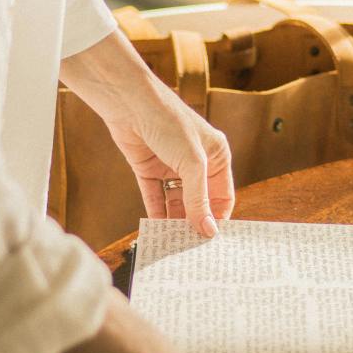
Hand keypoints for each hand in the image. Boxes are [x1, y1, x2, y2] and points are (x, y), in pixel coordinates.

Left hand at [60, 29, 233, 235]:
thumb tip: (208, 230)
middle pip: (199, 202)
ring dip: (174, 222)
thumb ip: (199, 199)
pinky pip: (155, 198)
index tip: (212, 242)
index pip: (222, 196)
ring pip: (176, 203)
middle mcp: (196, 162)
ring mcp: (171, 167)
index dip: (218, 218)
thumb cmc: (170, 123)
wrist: (130, 103)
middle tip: (191, 249)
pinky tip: (156, 232)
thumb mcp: (192, 163)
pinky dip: (156, 214)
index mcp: (216, 156)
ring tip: (173, 246)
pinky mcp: (149, 169)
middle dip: (195, 223)